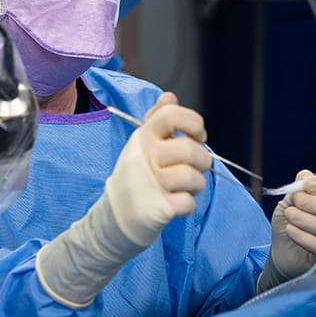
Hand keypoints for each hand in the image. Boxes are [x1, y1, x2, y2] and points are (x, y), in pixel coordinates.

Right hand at [36, 93, 211, 307]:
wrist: (113, 220)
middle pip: (190, 149)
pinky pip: (188, 202)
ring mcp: (150, 183)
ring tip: (183, 188)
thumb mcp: (140, 146)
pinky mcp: (157, 208)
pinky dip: (187, 205)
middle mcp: (144, 157)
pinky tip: (175, 204)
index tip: (198, 135)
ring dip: (196, 185)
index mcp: (142, 137)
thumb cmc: (134, 179)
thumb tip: (170, 97)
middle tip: (194, 168)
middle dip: (202, 161)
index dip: (193, 122)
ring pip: (193, 177)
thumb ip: (156, 120)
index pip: (171, 115)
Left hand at [257, 170, 315, 292]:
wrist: (283, 249)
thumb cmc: (292, 220)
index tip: (305, 185)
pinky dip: (305, 238)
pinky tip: (290, 230)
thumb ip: (300, 188)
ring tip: (290, 214)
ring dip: (308, 220)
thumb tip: (305, 176)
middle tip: (296, 200)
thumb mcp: (292, 200)